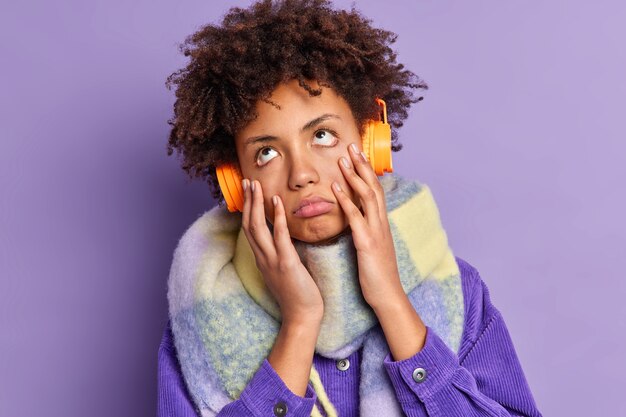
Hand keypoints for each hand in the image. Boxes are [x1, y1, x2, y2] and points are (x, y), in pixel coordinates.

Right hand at [241, 178, 323, 325]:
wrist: (302, 317)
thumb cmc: (299, 295)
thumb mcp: (286, 271)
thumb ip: (282, 254)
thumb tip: (285, 240)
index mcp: (263, 259)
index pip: (250, 229)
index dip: (248, 209)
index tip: (249, 191)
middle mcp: (263, 258)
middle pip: (249, 224)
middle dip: (247, 201)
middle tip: (247, 181)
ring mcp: (272, 261)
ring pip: (258, 227)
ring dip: (256, 204)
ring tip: (256, 185)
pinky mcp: (286, 264)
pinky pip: (279, 237)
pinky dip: (276, 218)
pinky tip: (276, 202)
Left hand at [330, 143, 405, 309]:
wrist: (388, 297)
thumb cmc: (378, 275)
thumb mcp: (373, 249)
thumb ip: (367, 232)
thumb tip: (359, 221)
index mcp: (381, 224)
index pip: (375, 191)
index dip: (367, 172)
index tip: (357, 155)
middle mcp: (381, 223)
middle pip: (373, 187)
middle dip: (362, 166)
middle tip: (351, 146)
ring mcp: (375, 232)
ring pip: (367, 196)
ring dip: (354, 176)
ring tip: (342, 159)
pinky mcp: (367, 243)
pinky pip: (356, 217)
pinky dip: (346, 200)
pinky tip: (336, 188)